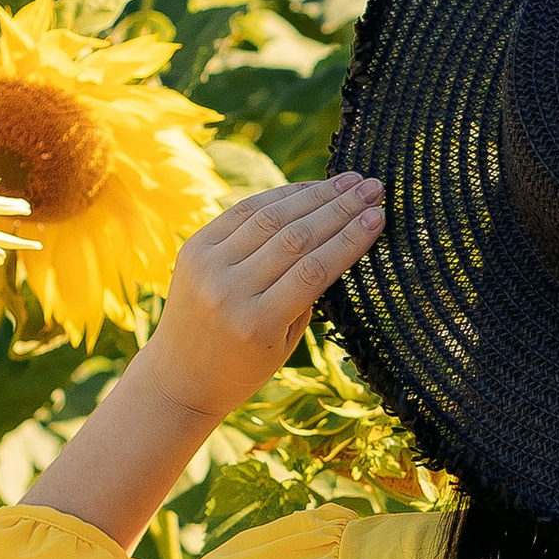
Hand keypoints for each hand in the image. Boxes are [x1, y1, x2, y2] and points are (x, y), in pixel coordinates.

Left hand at [139, 175, 384, 425]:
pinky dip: (279, 196)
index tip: (379, 216)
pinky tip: (309, 188)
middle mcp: (229, 290)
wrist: (179, 376)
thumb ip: (308, 293)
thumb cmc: (244, 366)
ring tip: (349, 181)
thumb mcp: (286, 342)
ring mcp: (207, 266)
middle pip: (295, 237)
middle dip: (340, 208)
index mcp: (258, 323)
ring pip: (270, 217)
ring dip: (315, 194)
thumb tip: (339, 234)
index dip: (350, 238)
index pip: (314, 270)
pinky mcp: (194, 248)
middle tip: (373, 187)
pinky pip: (242, 212)